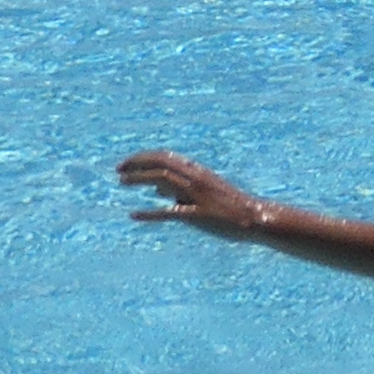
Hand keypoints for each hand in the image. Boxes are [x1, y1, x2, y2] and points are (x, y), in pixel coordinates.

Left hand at [119, 148, 280, 236]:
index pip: (165, 156)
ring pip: (163, 179)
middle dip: (137, 163)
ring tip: (122, 182)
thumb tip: (154, 188)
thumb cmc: (227, 205)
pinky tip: (134, 214)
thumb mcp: (202, 190)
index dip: (142, 157)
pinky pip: (170, 212)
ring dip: (140, 179)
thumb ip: (177, 188)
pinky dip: (150, 212)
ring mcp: (197, 195)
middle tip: (118, 170)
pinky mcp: (198, 215)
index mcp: (197, 170)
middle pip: (161, 163)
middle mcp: (195, 178)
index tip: (125, 163)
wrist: (254, 217)